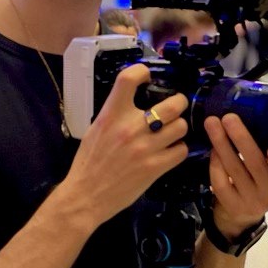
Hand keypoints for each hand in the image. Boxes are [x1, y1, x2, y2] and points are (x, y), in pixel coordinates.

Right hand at [63, 64, 188, 226]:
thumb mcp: (96, 129)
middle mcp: (130, 128)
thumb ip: (116, 113)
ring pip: (181, 127)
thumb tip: (135, 100)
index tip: (147, 76)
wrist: (86, 196)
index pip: (128, 79)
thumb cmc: (89, 162)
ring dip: (178, 128)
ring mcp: (145, 148)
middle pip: (173, 103)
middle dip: (179, 103)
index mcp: (111, 115)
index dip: (142, 71)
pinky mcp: (155, 168)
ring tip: (171, 133)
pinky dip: (178, 150)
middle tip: (175, 107)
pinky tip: (170, 151)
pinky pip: (181, 150)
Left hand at [204, 113, 267, 239]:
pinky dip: (215, 163)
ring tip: (212, 123)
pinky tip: (213, 148)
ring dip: (222, 144)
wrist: (243, 213)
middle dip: (241, 139)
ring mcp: (249, 202)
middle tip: (229, 118)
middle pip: (256, 167)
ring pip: (234, 170)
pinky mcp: (230, 205)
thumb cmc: (262, 181)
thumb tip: (260, 110)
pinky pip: (220, 182)